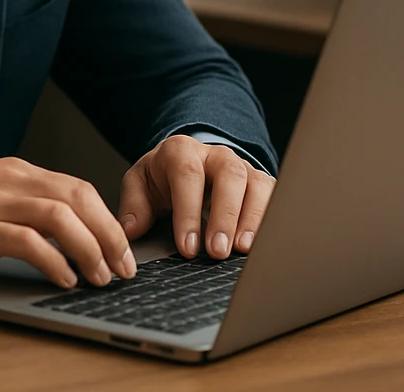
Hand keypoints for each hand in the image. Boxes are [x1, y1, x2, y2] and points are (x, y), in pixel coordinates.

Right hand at [0, 157, 137, 288]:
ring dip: (91, 248)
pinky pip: (28, 241)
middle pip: (79, 196)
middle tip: (125, 267)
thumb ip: (17, 204)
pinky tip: (65, 278)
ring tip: (102, 276)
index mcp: (13, 171)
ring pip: (61, 215)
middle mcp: (9, 179)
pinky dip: (55, 260)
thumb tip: (59, 233)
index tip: (122, 248)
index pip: (77, 187)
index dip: (107, 218)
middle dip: (111, 234)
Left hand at [117, 135, 273, 258]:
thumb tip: (131, 230)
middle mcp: (215, 155)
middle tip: (217, 251)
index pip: (187, 174)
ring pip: (255, 184)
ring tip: (242, 249)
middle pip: (228, 175)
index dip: (188, 211)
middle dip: (224, 215)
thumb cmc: (162, 178)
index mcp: (180, 151)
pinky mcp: (259, 182)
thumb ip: (133, 206)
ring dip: (251, 218)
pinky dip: (270, 219)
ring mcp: (241, 167)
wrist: (185, 163)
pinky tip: (262, 244)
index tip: (188, 246)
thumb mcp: (140, 185)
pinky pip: (273, 195)